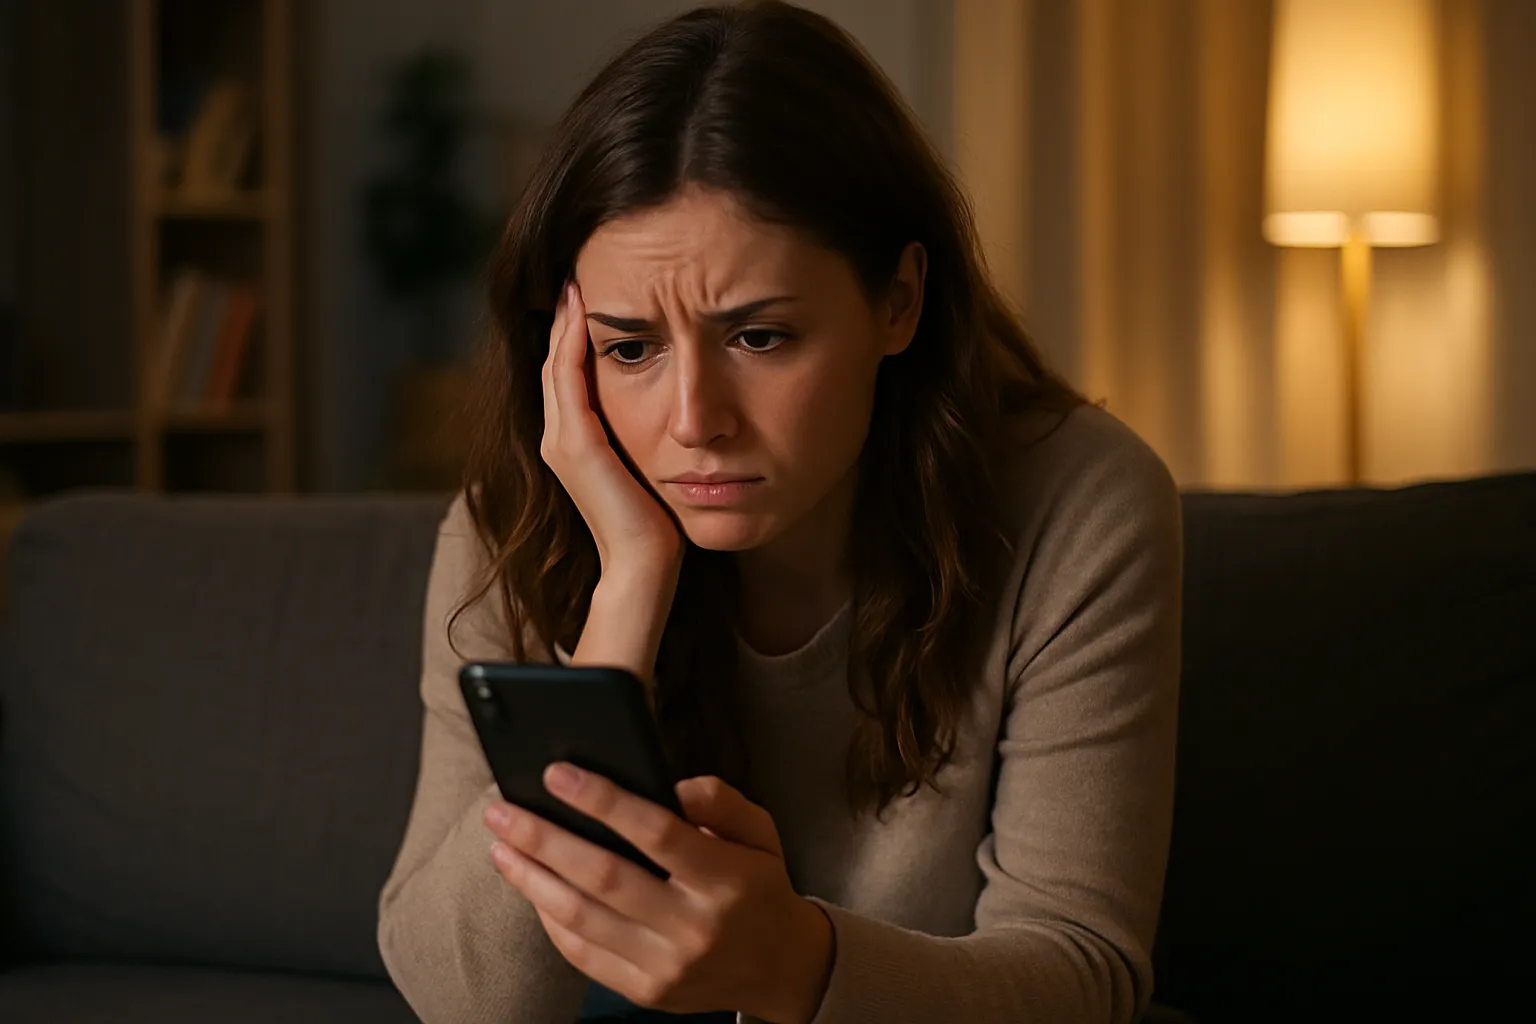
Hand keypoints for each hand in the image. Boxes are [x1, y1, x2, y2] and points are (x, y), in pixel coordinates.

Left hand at [483, 765, 834, 1022]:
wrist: (780, 967)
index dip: (601, 801)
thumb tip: (669, 786)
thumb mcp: (760, 831)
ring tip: (501, 845)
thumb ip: (720, 800)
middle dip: (544, 839)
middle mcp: (693, 926)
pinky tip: (531, 887)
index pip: (655, 832)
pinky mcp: (645, 993)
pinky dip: (549, 919)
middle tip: (502, 810)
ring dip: (532, 878)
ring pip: (581, 917)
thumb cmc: (758, 885)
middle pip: (603, 876)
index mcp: (725, 878)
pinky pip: (582, 954)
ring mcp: (666, 966)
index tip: (556, 773)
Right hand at [541, 280, 681, 578]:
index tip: (589, 293)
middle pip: (555, 361)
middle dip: (564, 317)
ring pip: (556, 363)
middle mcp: (558, 438)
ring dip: (564, 320)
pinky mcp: (575, 445)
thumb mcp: (649, 466)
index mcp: (573, 442)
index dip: (573, 333)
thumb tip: (674, 410)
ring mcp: (562, 441)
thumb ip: (645, 436)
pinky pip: (568, 378)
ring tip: (576, 281)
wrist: (644, 564)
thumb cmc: (656, 524)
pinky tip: (583, 310)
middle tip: (576, 272)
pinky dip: (572, 341)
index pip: (568, 373)